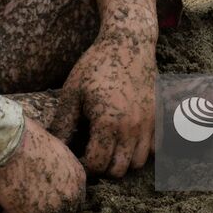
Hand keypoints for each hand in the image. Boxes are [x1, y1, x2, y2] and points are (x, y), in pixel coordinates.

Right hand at [0, 118, 86, 212]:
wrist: (7, 140)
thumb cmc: (21, 140)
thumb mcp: (50, 152)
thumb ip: (54, 172)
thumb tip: (41, 184)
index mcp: (78, 176)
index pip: (73, 203)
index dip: (54, 209)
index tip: (35, 207)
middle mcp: (74, 195)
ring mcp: (58, 210)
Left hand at [63, 28, 156, 176]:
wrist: (129, 42)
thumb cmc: (96, 65)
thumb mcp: (72, 92)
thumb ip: (63, 124)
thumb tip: (54, 148)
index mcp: (107, 123)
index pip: (97, 164)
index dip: (83, 165)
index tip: (77, 156)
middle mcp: (131, 128)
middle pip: (119, 170)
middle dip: (103, 168)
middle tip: (92, 154)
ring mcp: (148, 123)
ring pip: (138, 162)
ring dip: (123, 160)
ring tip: (109, 147)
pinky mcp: (158, 117)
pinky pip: (154, 149)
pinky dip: (141, 150)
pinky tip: (127, 138)